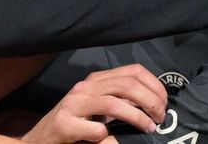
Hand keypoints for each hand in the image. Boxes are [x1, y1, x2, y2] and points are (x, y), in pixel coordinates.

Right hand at [22, 64, 166, 143]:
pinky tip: (111, 140)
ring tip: (148, 129)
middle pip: (127, 85)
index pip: (133, 71)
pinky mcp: (65, 124)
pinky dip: (109, 137)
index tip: (165, 102)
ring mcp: (73, 104)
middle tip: (160, 119)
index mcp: (97, 80)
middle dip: (150, 102)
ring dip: (137, 118)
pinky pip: (96, 130)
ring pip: (113, 104)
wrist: (42, 139)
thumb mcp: (99, 106)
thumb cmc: (76, 124)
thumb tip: (155, 104)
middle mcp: (85, 87)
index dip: (155, 85)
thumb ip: (121, 100)